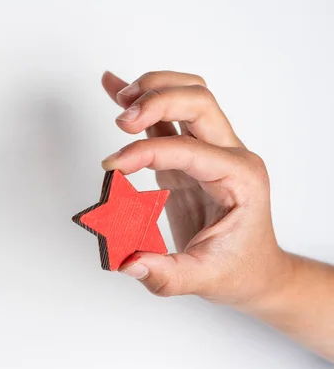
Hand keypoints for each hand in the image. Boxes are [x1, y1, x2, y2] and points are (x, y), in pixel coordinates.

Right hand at [100, 70, 289, 306]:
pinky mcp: (188, 157)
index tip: (113, 166)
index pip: (188, 148)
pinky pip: (166, 120)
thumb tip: (127, 262)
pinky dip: (142, 102)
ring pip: (188, 94)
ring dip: (153, 89)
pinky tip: (116, 90)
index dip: (145, 152)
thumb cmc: (239, 269)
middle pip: (197, 100)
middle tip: (122, 123)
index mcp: (239, 177)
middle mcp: (229, 155)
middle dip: (156, 101)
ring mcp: (209, 152)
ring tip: (120, 101)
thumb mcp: (203, 278)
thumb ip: (165, 273)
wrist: (254, 268)